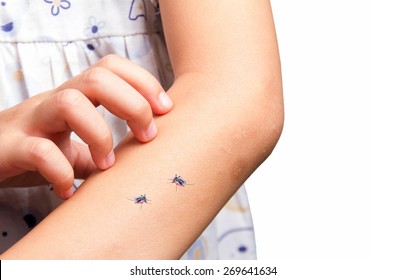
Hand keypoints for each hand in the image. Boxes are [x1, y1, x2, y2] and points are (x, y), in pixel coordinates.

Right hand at [0, 54, 172, 198]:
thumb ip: (102, 155)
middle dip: (133, 105)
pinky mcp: (9, 148)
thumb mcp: (75, 150)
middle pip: (97, 77)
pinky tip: (68, 190)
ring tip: (108, 164)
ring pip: (68, 103)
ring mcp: (30, 122)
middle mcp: (54, 102)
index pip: (111, 67)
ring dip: (100, 135)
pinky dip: (61, 173)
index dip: (143, 82)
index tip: (165, 110)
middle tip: (147, 136)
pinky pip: (38, 151)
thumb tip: (138, 166)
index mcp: (74, 98)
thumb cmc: (34, 152)